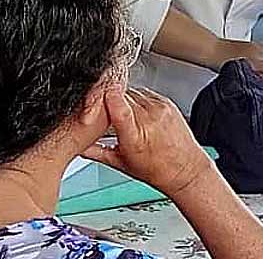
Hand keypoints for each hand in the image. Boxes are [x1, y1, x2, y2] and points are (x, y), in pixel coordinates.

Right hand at [82, 87, 213, 197]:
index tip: (96, 94)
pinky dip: (136, 99)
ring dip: (122, 100)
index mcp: (136, 138)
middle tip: (102, 112)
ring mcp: (160, 109)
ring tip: (123, 116)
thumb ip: (96, 152)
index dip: (106, 98)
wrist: (185, 168)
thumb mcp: (121, 164)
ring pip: (131, 92)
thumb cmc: (156, 170)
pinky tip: (136, 113)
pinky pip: (144, 92)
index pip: (120, 109)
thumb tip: (76, 146)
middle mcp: (150, 120)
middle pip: (120, 97)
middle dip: (107, 102)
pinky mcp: (166, 102)